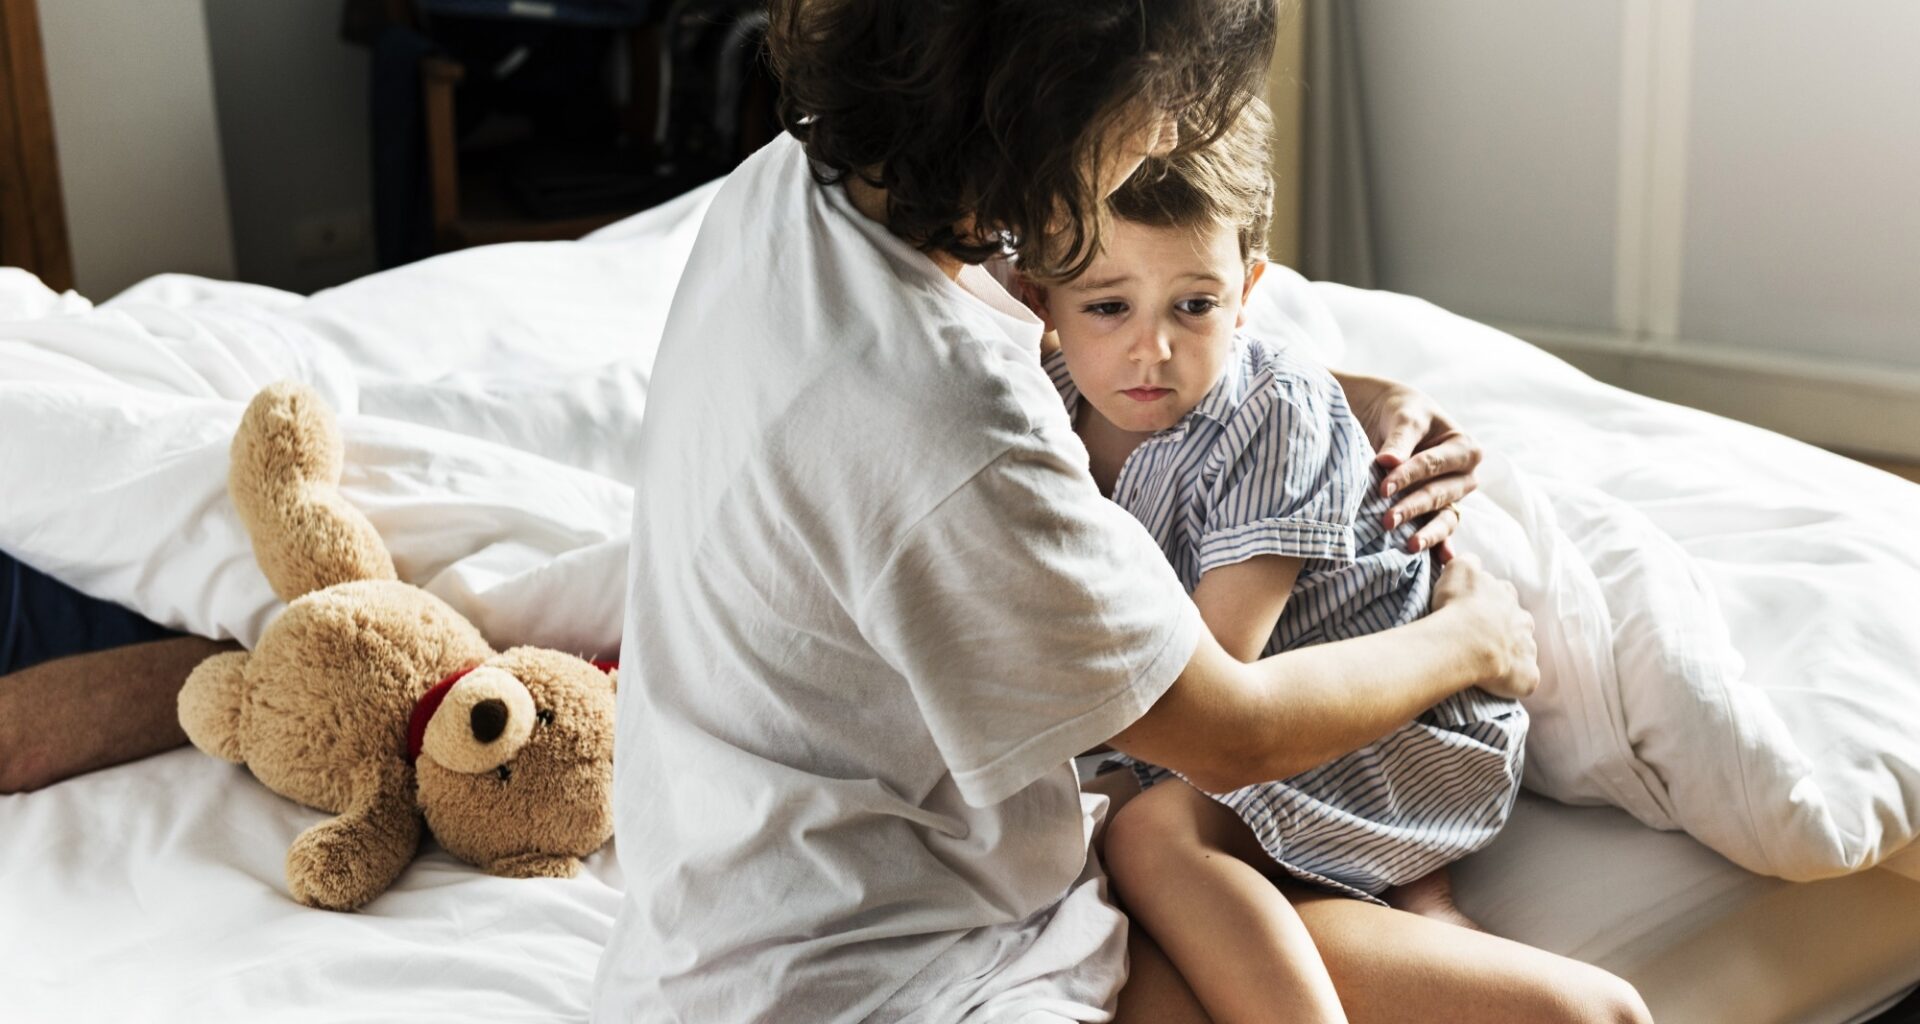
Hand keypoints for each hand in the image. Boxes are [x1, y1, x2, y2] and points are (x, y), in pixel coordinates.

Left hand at [1337, 372, 1482, 560]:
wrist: (1391, 417)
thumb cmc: (1402, 413)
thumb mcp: (1404, 417)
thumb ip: (1399, 440)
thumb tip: (1388, 462)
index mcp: (1464, 448)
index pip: (1434, 465)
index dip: (1409, 475)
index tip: (1384, 486)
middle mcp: (1465, 476)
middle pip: (1439, 494)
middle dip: (1413, 507)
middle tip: (1387, 520)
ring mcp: (1453, 498)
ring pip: (1444, 518)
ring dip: (1427, 533)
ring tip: (1409, 546)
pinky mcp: (1439, 514)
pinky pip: (1442, 532)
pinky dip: (1440, 547)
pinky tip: (1440, 562)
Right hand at [1429, 554, 1537, 700]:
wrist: (1464, 642)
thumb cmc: (1458, 606)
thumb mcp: (1459, 569)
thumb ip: (1468, 561)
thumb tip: (1473, 562)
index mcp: (1506, 595)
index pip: (1503, 594)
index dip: (1490, 602)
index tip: (1476, 610)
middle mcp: (1522, 620)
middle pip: (1518, 622)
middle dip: (1506, 628)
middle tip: (1481, 638)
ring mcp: (1527, 648)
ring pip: (1523, 649)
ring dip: (1510, 653)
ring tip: (1488, 662)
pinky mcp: (1527, 675)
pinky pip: (1525, 679)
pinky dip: (1515, 680)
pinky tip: (1499, 681)